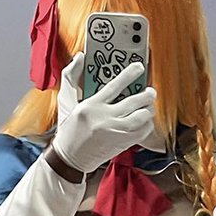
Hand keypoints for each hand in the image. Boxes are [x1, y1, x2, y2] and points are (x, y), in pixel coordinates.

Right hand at [52, 53, 156, 173]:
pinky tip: (145, 121)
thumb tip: (80, 57)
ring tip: (149, 106)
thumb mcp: (65, 100)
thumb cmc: (68, 128)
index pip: (115, 85)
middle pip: (133, 102)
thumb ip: (71, 76)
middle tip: (150, 91)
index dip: (129, 74)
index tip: (139, 67)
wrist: (70, 158)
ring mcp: (115, 132)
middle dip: (146, 94)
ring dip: (148, 110)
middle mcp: (105, 118)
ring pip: (141, 117)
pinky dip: (147, 125)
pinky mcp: (122, 144)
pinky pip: (142, 132)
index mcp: (91, 105)